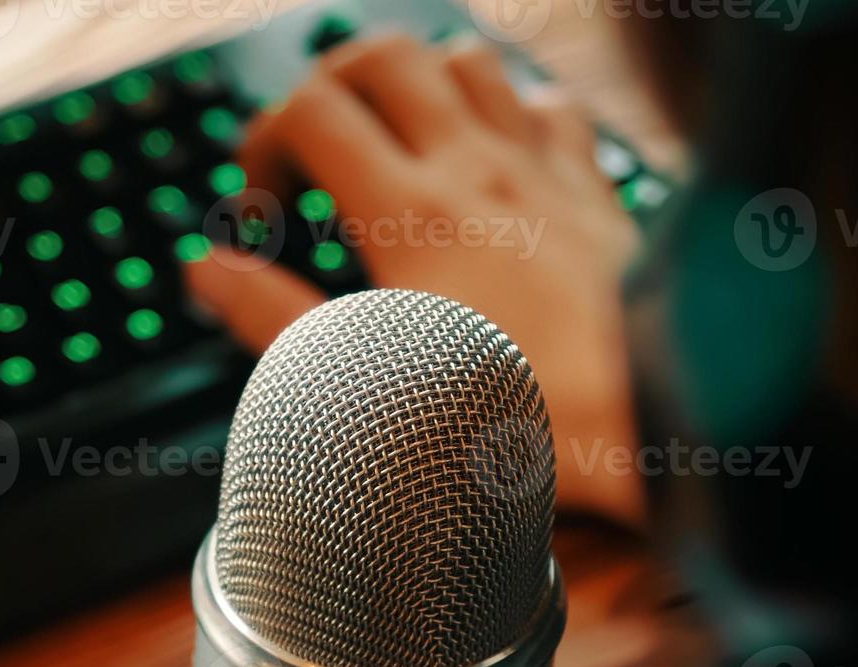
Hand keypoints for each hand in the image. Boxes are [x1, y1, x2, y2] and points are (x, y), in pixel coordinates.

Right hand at [183, 35, 644, 526]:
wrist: (648, 421)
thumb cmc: (518, 414)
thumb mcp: (371, 379)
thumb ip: (277, 318)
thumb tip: (209, 270)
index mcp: (410, 212)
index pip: (308, 111)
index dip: (263, 143)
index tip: (265, 212)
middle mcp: (476, 167)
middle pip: (380, 55)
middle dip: (328, 87)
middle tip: (315, 151)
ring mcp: (542, 168)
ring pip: (466, 61)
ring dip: (414, 85)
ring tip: (395, 143)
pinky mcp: (594, 187)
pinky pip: (548, 103)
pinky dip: (507, 108)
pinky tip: (495, 155)